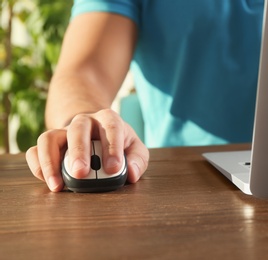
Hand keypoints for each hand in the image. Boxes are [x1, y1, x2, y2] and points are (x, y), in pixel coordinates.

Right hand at [25, 109, 148, 191]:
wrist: (95, 130)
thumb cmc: (119, 143)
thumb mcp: (134, 148)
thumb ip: (138, 159)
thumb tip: (132, 174)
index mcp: (108, 119)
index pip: (111, 127)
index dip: (112, 147)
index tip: (113, 169)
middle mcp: (84, 121)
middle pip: (78, 129)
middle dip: (78, 151)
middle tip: (80, 173)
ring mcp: (63, 131)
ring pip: (49, 138)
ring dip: (50, 161)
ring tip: (57, 185)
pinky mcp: (49, 143)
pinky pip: (35, 150)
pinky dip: (38, 166)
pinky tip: (49, 181)